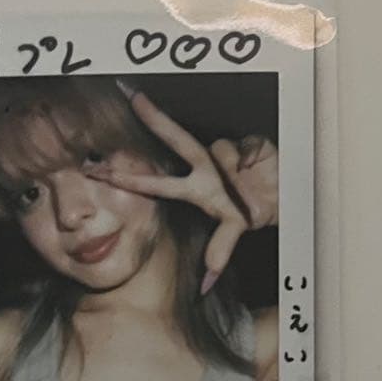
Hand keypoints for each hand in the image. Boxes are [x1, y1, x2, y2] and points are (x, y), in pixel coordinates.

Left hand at [85, 90, 277, 293]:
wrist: (283, 196)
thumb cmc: (249, 209)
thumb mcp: (234, 230)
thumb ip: (220, 253)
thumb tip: (207, 283)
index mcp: (194, 187)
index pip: (156, 182)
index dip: (129, 177)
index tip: (98, 169)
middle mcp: (205, 164)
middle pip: (178, 140)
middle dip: (156, 120)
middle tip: (134, 98)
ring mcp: (225, 150)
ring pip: (221, 151)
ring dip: (233, 167)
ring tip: (247, 187)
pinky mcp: (250, 142)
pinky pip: (247, 150)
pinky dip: (252, 160)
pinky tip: (260, 167)